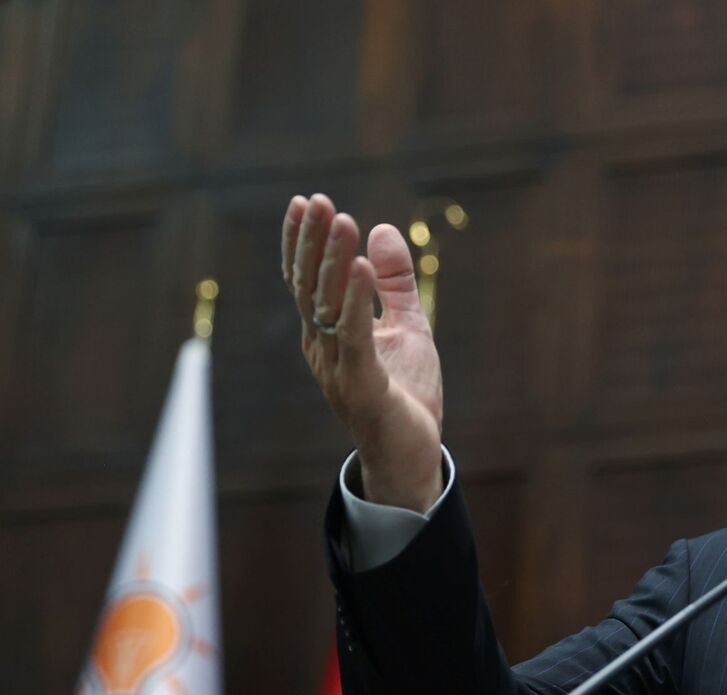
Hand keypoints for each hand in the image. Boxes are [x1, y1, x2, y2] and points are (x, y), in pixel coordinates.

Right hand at [283, 194, 445, 510]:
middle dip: (313, 241)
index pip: (307, 278)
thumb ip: (395, 282)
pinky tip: (362, 268)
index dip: (305, 240)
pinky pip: (355, 337)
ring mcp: (338, 367)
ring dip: (334, 261)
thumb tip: (383, 229)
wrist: (412, 454)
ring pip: (328, 306)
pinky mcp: (363, 386)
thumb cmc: (404, 393)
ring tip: (342, 221)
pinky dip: (356, 301)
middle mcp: (323, 346)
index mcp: (327, 331)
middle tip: (317, 200)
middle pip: (310, 285)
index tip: (307, 201)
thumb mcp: (406, 325)